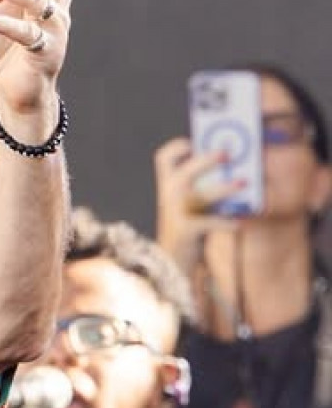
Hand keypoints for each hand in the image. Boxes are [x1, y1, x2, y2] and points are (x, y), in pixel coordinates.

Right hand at [153, 135, 230, 278]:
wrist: (170, 263)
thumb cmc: (187, 230)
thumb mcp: (189, 205)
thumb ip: (202, 189)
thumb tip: (233, 171)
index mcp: (167, 186)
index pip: (163, 159)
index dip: (177, 147)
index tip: (195, 143)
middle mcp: (168, 196)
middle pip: (185, 171)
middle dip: (208, 160)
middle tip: (228, 154)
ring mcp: (175, 213)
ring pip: (200, 195)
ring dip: (224, 188)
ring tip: (244, 184)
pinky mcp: (185, 230)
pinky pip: (209, 222)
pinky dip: (226, 222)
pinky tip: (238, 223)